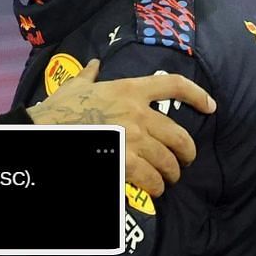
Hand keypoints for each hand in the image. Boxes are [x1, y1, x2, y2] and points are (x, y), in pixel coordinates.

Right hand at [26, 59, 215, 196]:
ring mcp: (133, 138)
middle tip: (183, 162)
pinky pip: (151, 178)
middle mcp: (138, 112)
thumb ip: (89, 75)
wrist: (44, 131)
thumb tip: (94, 64)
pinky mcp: (125, 161)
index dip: (197, 95)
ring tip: (166, 180)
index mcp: (129, 89)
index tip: (211, 106)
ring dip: (170, 174)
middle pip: (179, 134)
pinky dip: (154, 187)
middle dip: (186, 152)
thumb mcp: (75, 86)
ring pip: (168, 161)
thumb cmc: (58, 108)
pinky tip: (152, 190)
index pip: (173, 85)